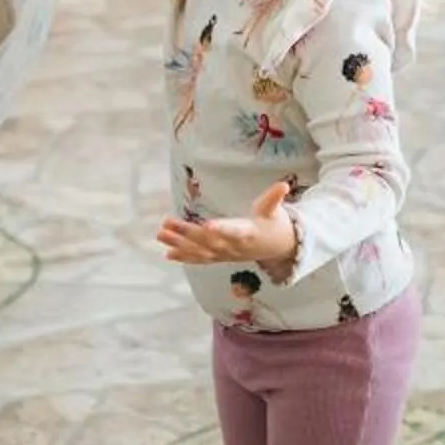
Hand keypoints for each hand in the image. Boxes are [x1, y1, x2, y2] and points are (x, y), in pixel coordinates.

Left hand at [159, 182, 300, 275]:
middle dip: (186, 234)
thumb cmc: (274, 223)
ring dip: (179, 244)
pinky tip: (168, 253)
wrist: (277, 247)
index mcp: (248, 233)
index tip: (206, 226)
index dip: (222, 229)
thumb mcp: (275, 209)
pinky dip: (186, 257)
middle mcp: (234, 247)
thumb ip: (275, 198)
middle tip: (165, 224)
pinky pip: (202, 259)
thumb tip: (284, 185)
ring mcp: (226, 254)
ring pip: (200, 251)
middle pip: (208, 241)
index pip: (233, 231)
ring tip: (160, 234)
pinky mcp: (221, 257)